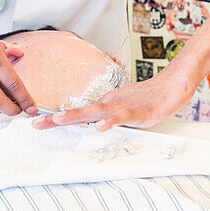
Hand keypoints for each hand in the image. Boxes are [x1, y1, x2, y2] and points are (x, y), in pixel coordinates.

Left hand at [31, 70, 194, 131]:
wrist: (174, 83)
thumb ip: (110, 118)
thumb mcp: (125, 110)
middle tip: (35, 124)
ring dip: (76, 116)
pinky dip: (110, 122)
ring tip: (58, 120)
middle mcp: (111, 104)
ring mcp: (124, 108)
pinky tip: (99, 126)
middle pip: (80, 112)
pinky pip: (123, 118)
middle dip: (56, 119)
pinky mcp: (140, 112)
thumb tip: (93, 126)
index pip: (79, 113)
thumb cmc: (150, 98)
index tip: (38, 123)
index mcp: (106, 104)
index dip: (58, 119)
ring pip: (96, 113)